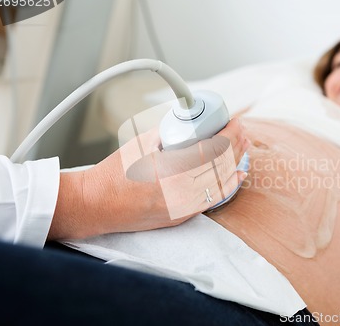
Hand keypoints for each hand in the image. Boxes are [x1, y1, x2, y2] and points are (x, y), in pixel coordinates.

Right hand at [49, 118, 249, 239]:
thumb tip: (190, 124)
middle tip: (242, 132)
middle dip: (237, 146)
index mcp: (169, 170)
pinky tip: (236, 175)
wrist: (96, 205)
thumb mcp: (141, 144)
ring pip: (221, 184)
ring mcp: (182, 207)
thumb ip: (169, 134)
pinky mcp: (181, 216)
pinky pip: (212, 200)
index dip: (229, 135)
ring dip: (236, 164)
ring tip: (243, 149)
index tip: (235, 123)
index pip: (212, 150)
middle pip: (221, 166)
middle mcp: (180, 192)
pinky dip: (228, 186)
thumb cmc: (112, 174)